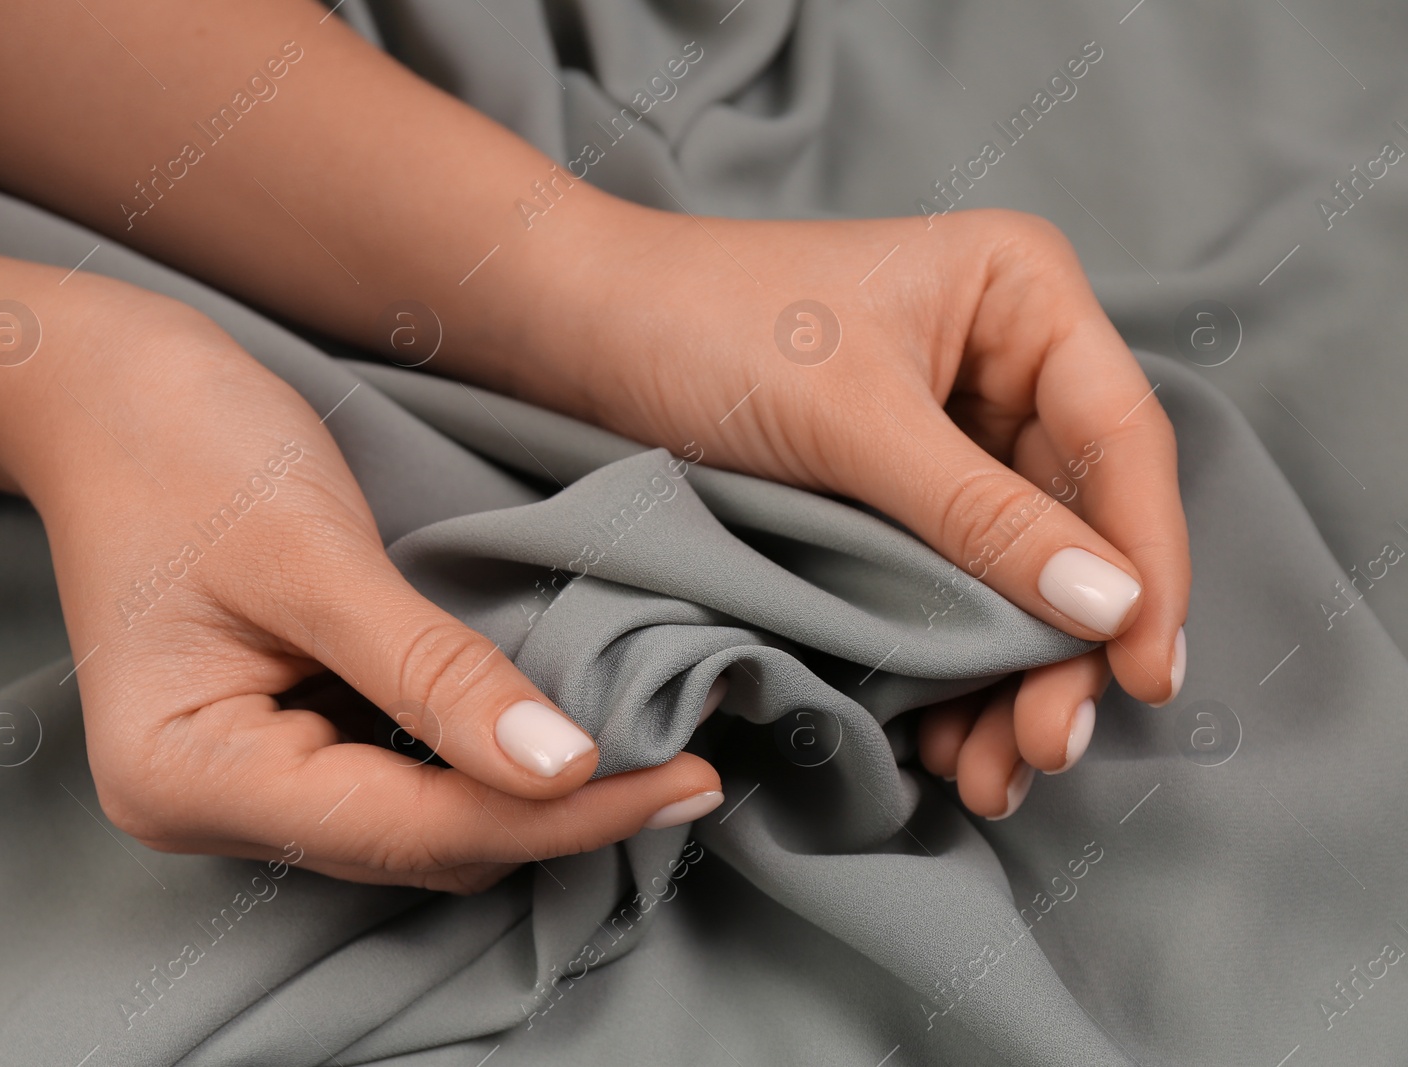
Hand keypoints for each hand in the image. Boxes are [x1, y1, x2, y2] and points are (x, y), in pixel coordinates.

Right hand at [0, 284, 721, 892]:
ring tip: (644, 748)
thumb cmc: (185, 448)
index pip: (413, 830)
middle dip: (552, 812)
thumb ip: (433, 673)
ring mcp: (238, 783)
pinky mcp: (274, 743)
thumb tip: (566, 768)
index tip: (681, 780)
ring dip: (525, 795)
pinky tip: (550, 728)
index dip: (558, 818)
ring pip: (417, 826)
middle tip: (685, 762)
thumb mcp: (315, 557)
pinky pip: (399, 778)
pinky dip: (479, 759)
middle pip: (419, 844)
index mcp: (187, 777)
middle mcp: (206, 807)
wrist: (104, 388)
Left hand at [515, 205, 1188, 819]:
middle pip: (1076, 523)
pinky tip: (948, 735)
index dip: (1147, 564)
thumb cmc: (703, 328)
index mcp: (1022, 294)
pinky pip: (949, 586)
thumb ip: (980, 516)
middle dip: (1065, 646)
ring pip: (1017, 572)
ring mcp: (950, 431)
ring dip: (1012, 676)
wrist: (575, 333)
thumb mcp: (850, 423)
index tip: (1145, 673)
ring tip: (995, 772)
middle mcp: (1005, 360)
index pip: (1121, 441)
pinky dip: (952, 663)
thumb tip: (1112, 608)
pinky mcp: (893, 494)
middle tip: (1048, 748)